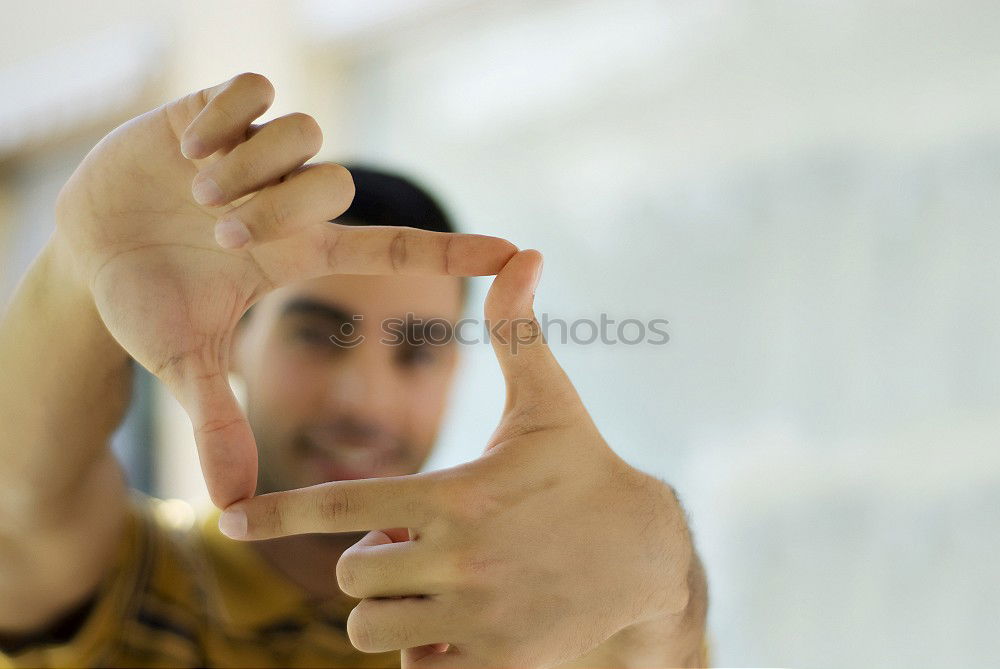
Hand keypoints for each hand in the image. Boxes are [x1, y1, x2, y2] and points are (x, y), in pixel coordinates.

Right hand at [52, 73, 516, 506]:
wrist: (89, 247)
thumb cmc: (146, 304)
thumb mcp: (181, 361)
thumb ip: (215, 422)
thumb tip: (233, 503)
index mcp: (299, 255)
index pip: (391, 249)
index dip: (451, 251)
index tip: (515, 253)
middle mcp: (291, 202)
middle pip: (333, 184)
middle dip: (274, 209)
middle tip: (219, 234)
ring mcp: (258, 155)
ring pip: (303, 136)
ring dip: (244, 169)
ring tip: (193, 191)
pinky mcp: (217, 109)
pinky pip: (250, 89)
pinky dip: (219, 116)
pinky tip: (183, 147)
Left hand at [220, 250, 694, 667]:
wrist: (647, 557)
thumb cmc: (586, 471)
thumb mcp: (549, 403)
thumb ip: (518, 332)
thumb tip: (523, 253)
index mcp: (457, 494)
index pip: (343, 506)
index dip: (279, 512)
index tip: (230, 518)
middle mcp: (459, 559)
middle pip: (350, 575)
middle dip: (366, 559)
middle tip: (411, 542)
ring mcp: (477, 618)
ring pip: (371, 629)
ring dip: (387, 607)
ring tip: (430, 582)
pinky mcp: (499, 663)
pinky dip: (420, 649)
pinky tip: (455, 619)